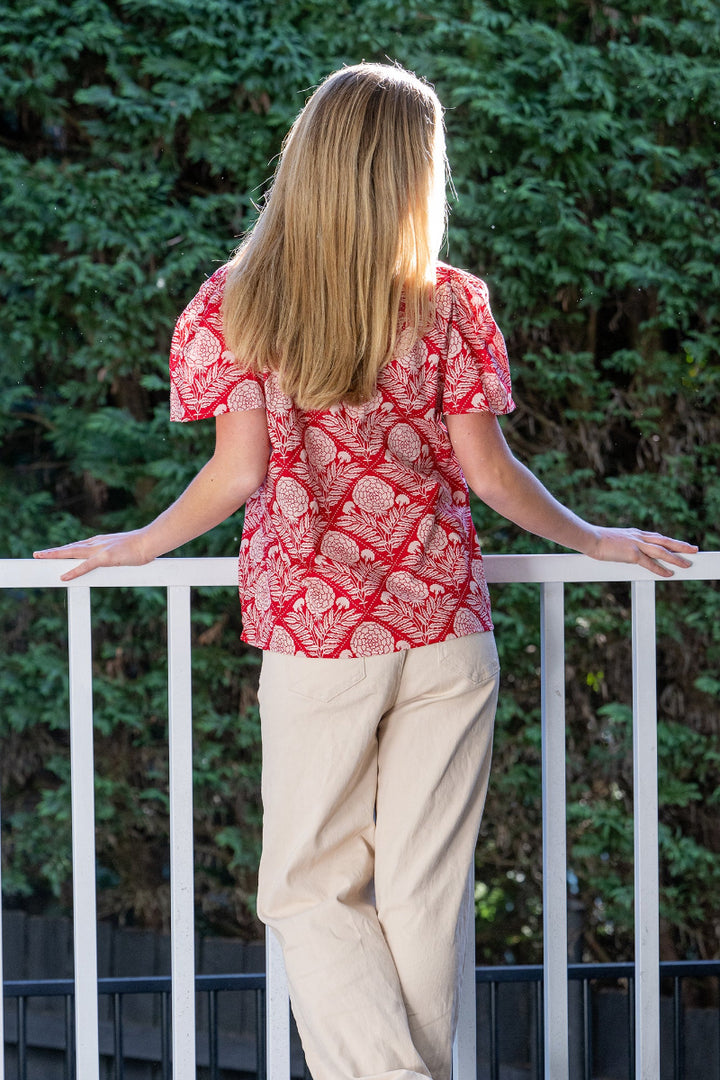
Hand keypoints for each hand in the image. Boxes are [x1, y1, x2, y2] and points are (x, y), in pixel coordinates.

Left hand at [33, 529, 151, 580]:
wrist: (150, 540)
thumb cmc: (143, 545)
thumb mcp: (126, 548)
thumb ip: (118, 553)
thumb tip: (120, 557)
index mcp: (100, 541)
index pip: (78, 545)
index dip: (65, 549)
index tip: (55, 552)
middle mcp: (96, 543)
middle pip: (70, 547)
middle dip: (52, 551)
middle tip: (37, 554)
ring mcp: (99, 549)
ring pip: (71, 552)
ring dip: (55, 555)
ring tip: (40, 558)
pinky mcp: (105, 558)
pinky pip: (85, 566)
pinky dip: (73, 571)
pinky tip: (63, 576)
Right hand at [587, 527, 697, 577]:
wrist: (589, 538)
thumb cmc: (596, 539)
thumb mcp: (612, 540)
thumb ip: (621, 545)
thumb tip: (620, 550)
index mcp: (634, 533)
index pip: (656, 537)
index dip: (668, 541)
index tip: (677, 544)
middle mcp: (638, 536)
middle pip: (665, 541)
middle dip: (680, 546)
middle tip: (693, 549)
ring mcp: (636, 544)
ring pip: (662, 551)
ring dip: (676, 558)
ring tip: (687, 564)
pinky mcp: (632, 554)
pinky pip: (650, 563)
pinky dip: (660, 568)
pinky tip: (668, 573)